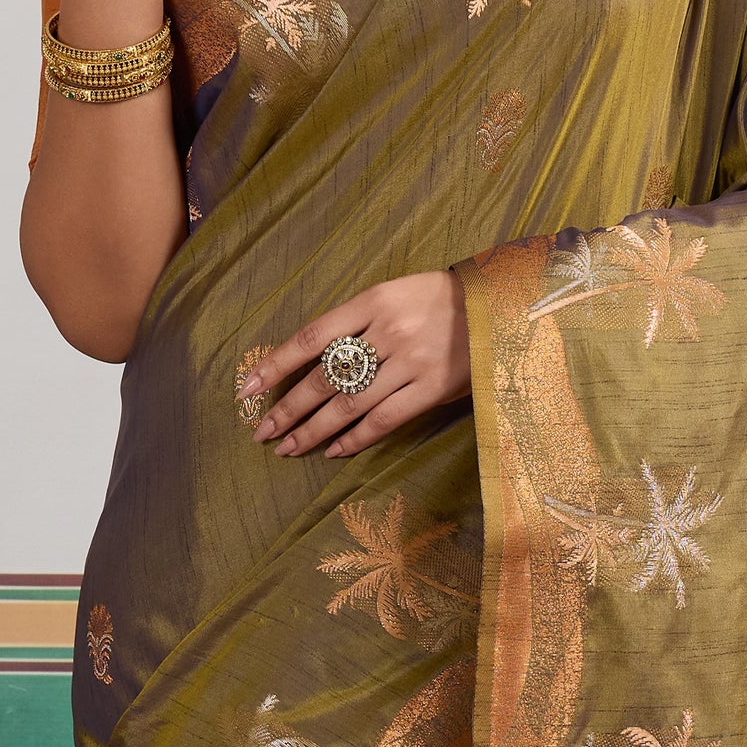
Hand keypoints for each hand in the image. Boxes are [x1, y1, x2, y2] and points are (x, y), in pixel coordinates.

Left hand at [236, 269, 471, 457]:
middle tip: (261, 433)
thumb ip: (359, 323)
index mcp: (372, 301)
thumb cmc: (440, 300)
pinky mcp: (432, 388)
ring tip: (287, 448)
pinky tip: (333, 451)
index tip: (247, 390)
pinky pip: (383, 420)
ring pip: (348, 405)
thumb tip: (314, 362)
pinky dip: (355, 438)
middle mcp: (386, 331)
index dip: (275, 365)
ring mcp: (409, 362)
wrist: (499, 305)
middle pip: (323, 378)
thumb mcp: (395, 294)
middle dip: (288, 410)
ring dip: (313, 431)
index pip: (310, 337)